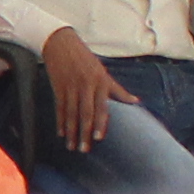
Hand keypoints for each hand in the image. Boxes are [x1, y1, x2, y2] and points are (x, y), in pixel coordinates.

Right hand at [39, 30, 119, 153]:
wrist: (61, 43)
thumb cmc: (85, 58)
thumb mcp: (103, 72)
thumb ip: (117, 89)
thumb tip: (135, 101)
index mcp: (100, 81)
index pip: (100, 106)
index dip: (100, 123)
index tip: (99, 138)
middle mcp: (85, 85)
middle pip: (85, 113)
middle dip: (84, 132)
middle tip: (84, 150)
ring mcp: (70, 86)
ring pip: (70, 113)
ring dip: (71, 131)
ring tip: (71, 146)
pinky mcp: (58, 87)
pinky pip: (59, 108)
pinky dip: (60, 121)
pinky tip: (60, 133)